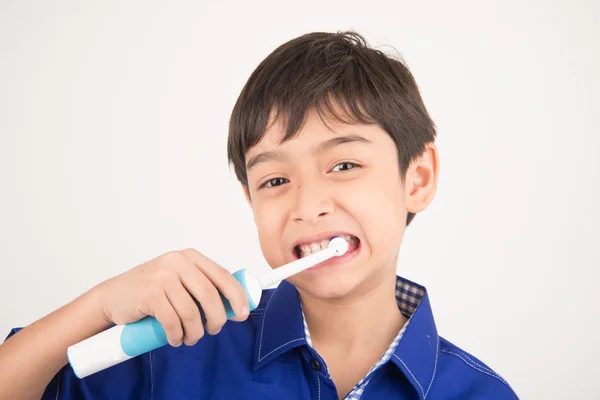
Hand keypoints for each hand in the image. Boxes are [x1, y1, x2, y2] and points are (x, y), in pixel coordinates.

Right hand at [95, 249, 249, 346]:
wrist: (111, 297)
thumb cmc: (150, 292)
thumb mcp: (178, 279)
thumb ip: (200, 285)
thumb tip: (233, 304)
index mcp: (190, 257)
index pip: (223, 276)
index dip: (237, 297)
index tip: (242, 314)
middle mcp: (178, 262)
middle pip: (210, 295)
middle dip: (217, 319)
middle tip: (213, 331)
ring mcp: (163, 276)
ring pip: (192, 312)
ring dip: (195, 332)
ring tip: (190, 338)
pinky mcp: (150, 294)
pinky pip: (173, 321)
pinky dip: (177, 335)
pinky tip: (175, 339)